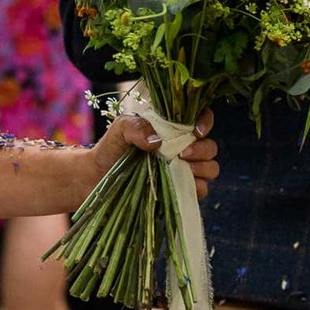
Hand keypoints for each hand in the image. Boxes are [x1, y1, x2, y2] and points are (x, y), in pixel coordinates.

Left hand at [94, 109, 220, 199]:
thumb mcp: (121, 129)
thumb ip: (137, 126)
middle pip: (211, 146)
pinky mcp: (182, 191)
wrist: (99, 177)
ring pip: (211, 168)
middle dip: (202, 149)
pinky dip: (195, 188)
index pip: (202, 119)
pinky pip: (201, 190)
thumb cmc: (111, 148)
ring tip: (179, 168)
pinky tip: (177, 184)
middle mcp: (185, 148)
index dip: (206, 122)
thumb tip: (158, 141)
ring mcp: (185, 171)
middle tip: (182, 154)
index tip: (196, 131)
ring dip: (201, 168)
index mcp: (175, 129)